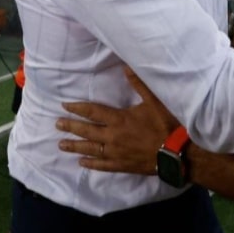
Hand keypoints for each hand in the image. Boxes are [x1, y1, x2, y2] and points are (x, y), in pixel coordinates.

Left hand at [57, 66, 179, 175]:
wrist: (176, 153)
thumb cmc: (166, 125)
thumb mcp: (154, 101)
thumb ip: (139, 84)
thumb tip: (126, 67)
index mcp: (119, 119)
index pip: (92, 112)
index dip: (77, 108)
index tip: (64, 106)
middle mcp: (112, 136)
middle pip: (86, 131)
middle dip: (70, 126)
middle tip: (57, 124)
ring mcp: (115, 153)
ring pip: (90, 149)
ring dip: (75, 146)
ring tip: (61, 144)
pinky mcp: (121, 165)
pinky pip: (102, 165)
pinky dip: (90, 164)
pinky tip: (81, 163)